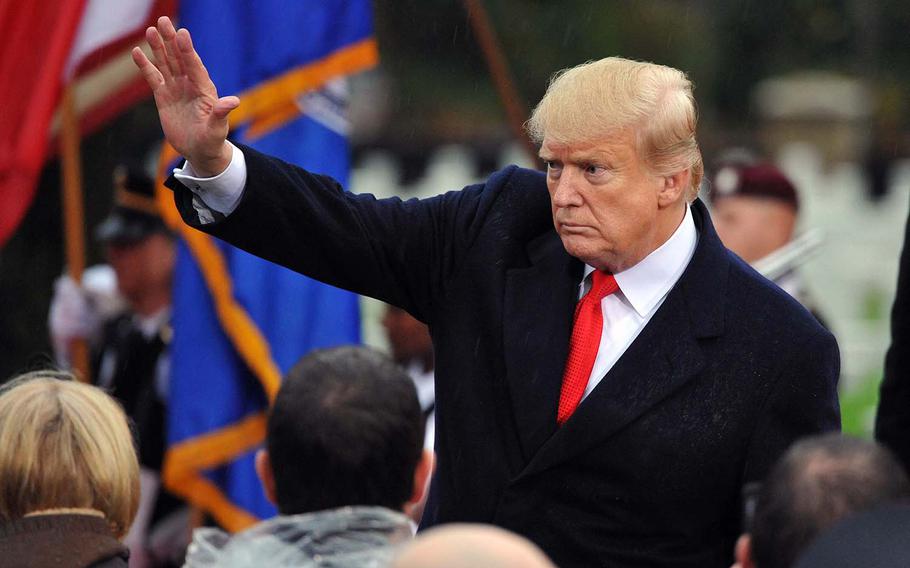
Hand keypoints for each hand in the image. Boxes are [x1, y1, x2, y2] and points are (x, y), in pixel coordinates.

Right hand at [132, 16, 238, 175]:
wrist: (199, 151)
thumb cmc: (212, 141)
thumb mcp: (217, 129)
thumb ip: (221, 114)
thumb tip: (233, 101)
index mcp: (204, 89)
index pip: (195, 66)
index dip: (188, 51)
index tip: (182, 34)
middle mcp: (190, 84)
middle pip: (179, 58)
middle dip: (171, 41)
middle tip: (163, 21)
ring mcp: (176, 88)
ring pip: (166, 63)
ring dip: (158, 48)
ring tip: (151, 30)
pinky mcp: (164, 96)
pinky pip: (153, 77)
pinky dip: (145, 65)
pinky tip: (137, 52)